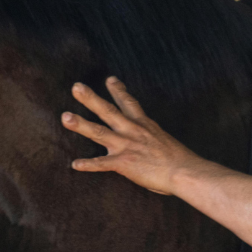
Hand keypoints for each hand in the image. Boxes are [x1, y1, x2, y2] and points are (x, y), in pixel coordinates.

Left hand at [62, 77, 204, 195]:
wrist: (185, 172)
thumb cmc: (179, 161)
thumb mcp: (163, 142)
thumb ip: (150, 140)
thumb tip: (147, 145)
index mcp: (144, 125)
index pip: (129, 103)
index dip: (118, 90)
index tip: (109, 79)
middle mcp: (133, 131)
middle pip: (108, 110)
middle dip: (90, 98)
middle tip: (75, 87)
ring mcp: (127, 146)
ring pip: (99, 132)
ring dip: (81, 124)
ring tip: (65, 117)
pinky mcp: (124, 163)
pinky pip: (102, 164)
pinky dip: (88, 164)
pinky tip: (75, 164)